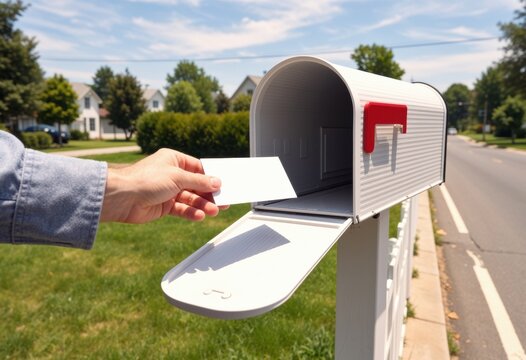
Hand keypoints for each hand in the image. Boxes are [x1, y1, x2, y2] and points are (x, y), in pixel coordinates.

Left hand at [100, 148, 224, 222]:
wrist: (122, 198)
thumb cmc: (145, 180)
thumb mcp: (178, 177)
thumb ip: (200, 181)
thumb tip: (217, 182)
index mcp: (173, 160)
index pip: (198, 168)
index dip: (210, 177)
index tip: (223, 185)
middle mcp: (171, 174)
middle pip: (196, 185)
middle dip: (208, 194)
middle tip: (223, 202)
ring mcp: (167, 191)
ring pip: (190, 199)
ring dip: (202, 205)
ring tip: (214, 211)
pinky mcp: (163, 206)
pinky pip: (181, 209)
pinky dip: (190, 213)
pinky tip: (199, 216)